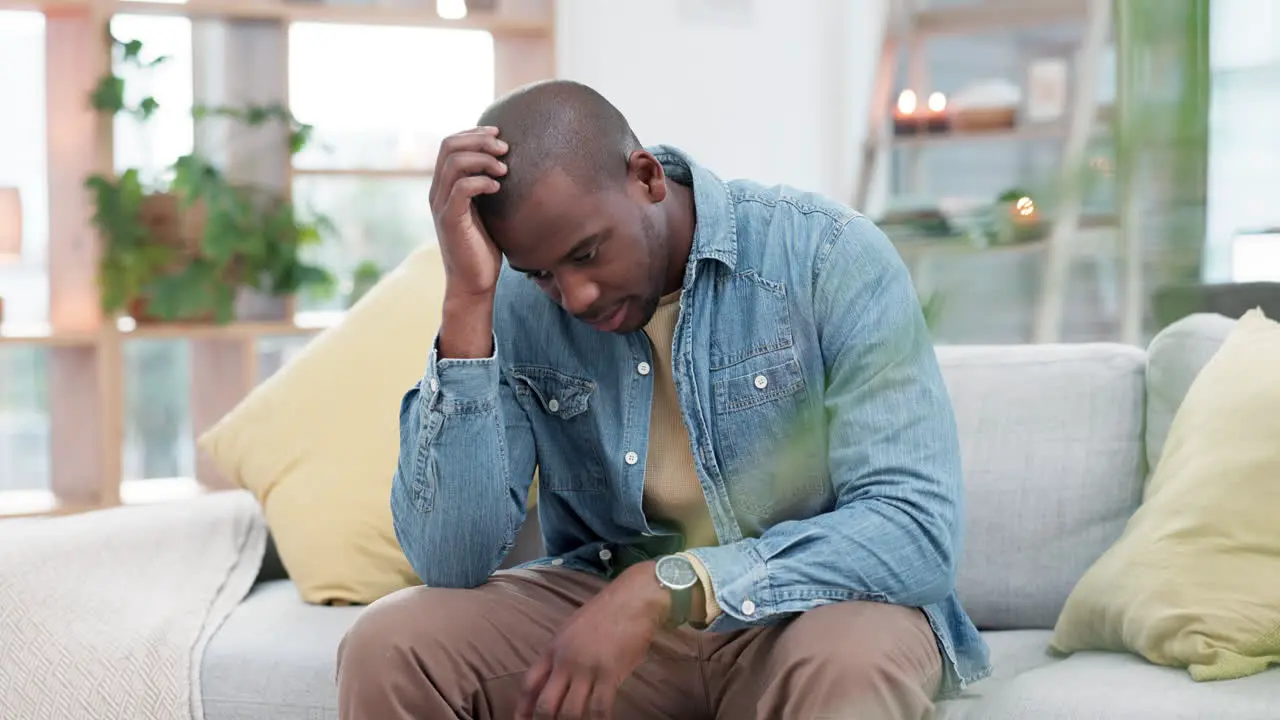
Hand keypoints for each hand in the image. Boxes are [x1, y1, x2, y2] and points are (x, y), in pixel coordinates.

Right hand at [429, 126, 507, 300]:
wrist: (474, 282)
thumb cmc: (484, 248)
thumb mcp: (488, 211)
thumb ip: (489, 187)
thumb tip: (511, 164)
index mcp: (444, 186)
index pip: (450, 144)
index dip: (474, 132)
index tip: (500, 134)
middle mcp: (437, 191)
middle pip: (449, 146)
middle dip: (479, 140)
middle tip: (505, 148)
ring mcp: (441, 205)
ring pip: (454, 163)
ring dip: (483, 159)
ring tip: (505, 169)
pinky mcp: (449, 220)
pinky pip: (461, 189)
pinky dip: (481, 181)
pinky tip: (498, 188)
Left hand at [516, 561, 669, 719]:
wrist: (632, 599)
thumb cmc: (605, 611)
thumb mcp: (572, 628)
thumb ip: (562, 653)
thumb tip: (555, 677)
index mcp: (553, 649)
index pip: (530, 684)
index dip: (523, 708)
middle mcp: (565, 661)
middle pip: (545, 704)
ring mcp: (586, 669)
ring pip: (570, 711)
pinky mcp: (609, 674)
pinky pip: (599, 707)